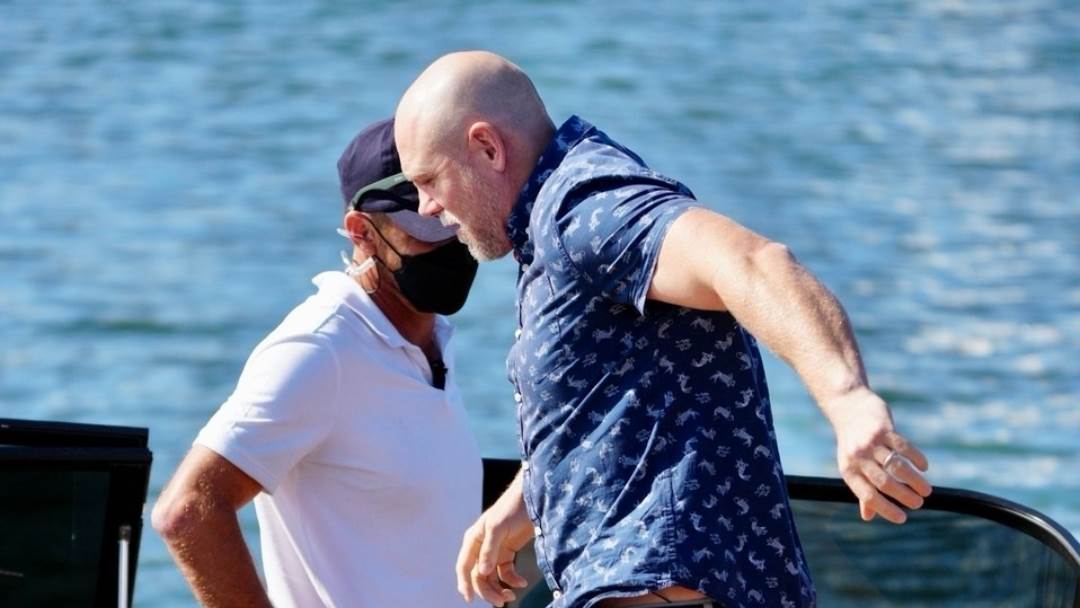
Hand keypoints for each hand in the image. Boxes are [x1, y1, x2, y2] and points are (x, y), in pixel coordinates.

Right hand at [456, 482, 533, 605]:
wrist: (533, 498)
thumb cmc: (512, 508)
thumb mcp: (498, 527)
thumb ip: (489, 550)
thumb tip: (482, 573)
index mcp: (473, 539)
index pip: (464, 566)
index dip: (464, 583)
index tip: (469, 599)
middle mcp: (481, 547)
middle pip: (478, 576)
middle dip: (488, 590)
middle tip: (501, 602)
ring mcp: (495, 550)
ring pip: (492, 577)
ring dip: (499, 589)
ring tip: (511, 596)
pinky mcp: (509, 552)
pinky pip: (506, 572)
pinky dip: (512, 580)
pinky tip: (523, 582)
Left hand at [829, 387, 932, 523]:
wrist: (848, 407)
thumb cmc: (852, 443)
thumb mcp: (851, 465)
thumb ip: (861, 489)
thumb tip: (868, 517)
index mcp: (849, 471)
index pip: (868, 496)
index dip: (886, 509)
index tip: (903, 518)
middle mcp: (858, 458)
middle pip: (884, 482)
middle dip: (904, 496)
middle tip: (919, 503)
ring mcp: (870, 442)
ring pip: (896, 466)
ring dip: (914, 480)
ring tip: (926, 490)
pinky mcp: (882, 428)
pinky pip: (903, 446)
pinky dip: (916, 458)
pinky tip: (924, 467)